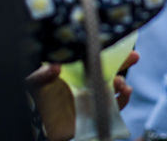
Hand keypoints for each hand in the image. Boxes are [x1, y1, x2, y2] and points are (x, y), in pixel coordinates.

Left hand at [25, 51, 140, 140]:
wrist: (34, 124)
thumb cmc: (32, 100)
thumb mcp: (34, 83)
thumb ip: (42, 76)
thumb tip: (56, 67)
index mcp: (73, 73)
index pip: (94, 58)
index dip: (109, 51)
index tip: (121, 43)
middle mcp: (84, 85)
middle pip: (108, 72)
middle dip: (123, 63)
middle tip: (134, 57)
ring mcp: (89, 101)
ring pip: (112, 91)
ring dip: (122, 85)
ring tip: (121, 84)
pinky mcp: (92, 118)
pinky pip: (111, 112)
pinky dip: (120, 104)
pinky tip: (123, 96)